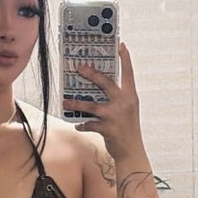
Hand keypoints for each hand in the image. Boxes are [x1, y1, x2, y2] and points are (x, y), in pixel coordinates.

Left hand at [62, 42, 143, 159]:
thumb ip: (118, 98)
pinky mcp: (107, 128)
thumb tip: (99, 89)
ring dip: (76, 104)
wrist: (132, 152)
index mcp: (131, 96)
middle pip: (105, 83)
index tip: (121, 45)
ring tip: (66, 102)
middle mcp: (124, 103)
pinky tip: (77, 124)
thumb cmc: (128, 129)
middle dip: (91, 74)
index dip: (125, 59)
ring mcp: (115, 116)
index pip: (129, 74)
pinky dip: (82, 125)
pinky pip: (89, 124)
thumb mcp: (128, 110)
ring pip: (91, 105)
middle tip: (79, 67)